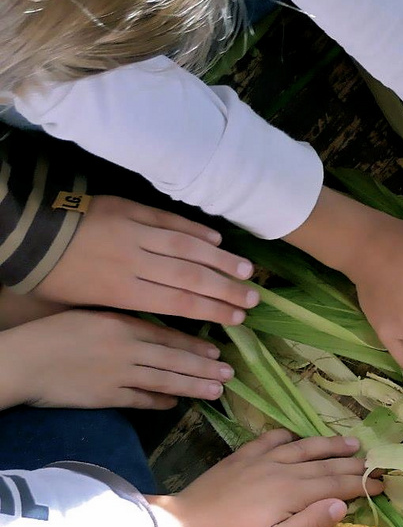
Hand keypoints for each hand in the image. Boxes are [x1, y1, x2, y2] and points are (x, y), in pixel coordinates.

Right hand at [0, 311, 229, 410]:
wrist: (21, 360)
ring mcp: (118, 374)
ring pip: (165, 380)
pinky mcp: (107, 397)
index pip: (167, 335)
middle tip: (229, 373)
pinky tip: (176, 403)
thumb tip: (153, 335)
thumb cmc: (52, 334)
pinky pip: (141, 399)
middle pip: (174, 359)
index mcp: (121, 324)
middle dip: (204, 368)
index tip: (216, 351)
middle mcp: (125, 348)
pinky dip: (160, 401)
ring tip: (216, 390)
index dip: (194, 345)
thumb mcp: (91, 318)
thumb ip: (123, 325)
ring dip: (193, 386)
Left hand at [33, 196, 257, 324]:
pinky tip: (216, 242)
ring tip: (245, 271)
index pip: (179, 302)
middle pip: (192, 278)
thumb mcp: (84, 303)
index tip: (237, 318)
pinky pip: (169, 220)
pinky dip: (195, 231)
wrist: (24, 231)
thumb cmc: (49, 275)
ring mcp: (134, 231)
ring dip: (220, 260)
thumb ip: (124, 307)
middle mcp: (134, 261)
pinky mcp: (128, 208)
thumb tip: (159, 314)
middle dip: (227, 289)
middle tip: (253, 298)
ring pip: (187, 247)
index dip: (212, 310)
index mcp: (122, 290)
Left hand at [147, 431, 375, 526]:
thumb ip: (310, 523)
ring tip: (351, 442)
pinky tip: (293, 436)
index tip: (383, 484)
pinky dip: (286, 436)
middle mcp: (283, 470)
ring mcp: (261, 460)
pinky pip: (270, 439)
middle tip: (376, 463)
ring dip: (329, 444)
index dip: (362, 484)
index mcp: (294, 493)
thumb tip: (342, 504)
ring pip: (303, 447)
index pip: (337, 484)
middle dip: (354, 463)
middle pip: (326, 463)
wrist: (183, 526)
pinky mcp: (242, 457)